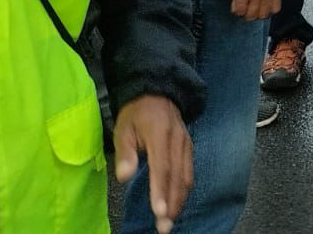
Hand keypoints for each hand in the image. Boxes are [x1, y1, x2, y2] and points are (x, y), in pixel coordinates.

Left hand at [113, 94, 192, 233]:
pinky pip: (189, 171)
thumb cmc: (136, 114)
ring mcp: (186, 143)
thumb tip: (124, 176)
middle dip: (172, 203)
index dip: (161, 190)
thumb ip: (125, 152)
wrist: (158, 92)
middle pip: (177, 176)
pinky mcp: (189, 147)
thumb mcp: (124, 128)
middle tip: (165, 226)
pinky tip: (177, 203)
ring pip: (186, 176)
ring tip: (170, 220)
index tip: (159, 211)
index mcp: (160, 134)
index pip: (162, 167)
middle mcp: (178, 140)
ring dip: (179, 200)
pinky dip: (184, 190)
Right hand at [221, 0, 280, 19]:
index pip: (275, 8)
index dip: (266, 10)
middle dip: (255, 14)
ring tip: (242, 8)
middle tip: (249, 10)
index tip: (261, 9)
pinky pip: (239, 11)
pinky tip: (235, 4)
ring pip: (251, 16)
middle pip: (263, 15)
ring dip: (245, 13)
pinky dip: (236, 10)